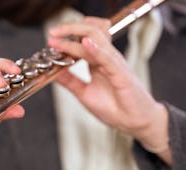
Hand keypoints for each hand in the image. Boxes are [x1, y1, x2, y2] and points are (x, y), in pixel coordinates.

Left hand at [47, 17, 171, 163]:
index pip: (83, 39)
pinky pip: (107, 59)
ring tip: (60, 35)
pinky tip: (85, 44)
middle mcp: (106, 58)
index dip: (66, 35)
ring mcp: (115, 64)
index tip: (50, 38)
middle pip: (89, 32)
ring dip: (77, 35)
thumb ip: (70, 81)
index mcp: (98, 61)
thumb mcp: (84, 93)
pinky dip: (96, 50)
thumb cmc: (115, 107)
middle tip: (52, 33)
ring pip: (97, 40)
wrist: (136, 122)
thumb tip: (53, 72)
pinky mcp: (121, 74)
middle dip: (69, 29)